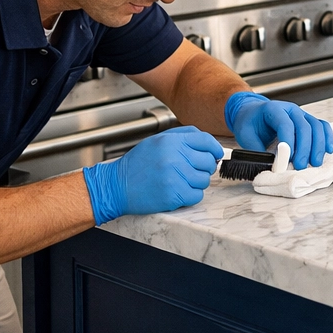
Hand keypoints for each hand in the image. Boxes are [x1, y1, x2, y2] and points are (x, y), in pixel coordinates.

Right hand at [81, 126, 222, 224]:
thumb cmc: (137, 164)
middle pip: (208, 162)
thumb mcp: (157, 140)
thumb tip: (208, 144)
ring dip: (197, 182)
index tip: (216, 154)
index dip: (215, 148)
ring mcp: (175, 177)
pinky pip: (197, 196)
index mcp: (171, 142)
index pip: (206, 141)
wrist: (116, 186)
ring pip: (204, 180)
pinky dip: (191, 195)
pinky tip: (178, 191)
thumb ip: (183, 136)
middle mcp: (175, 157)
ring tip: (181, 181)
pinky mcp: (173, 195)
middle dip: (205, 167)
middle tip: (193, 170)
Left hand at [224, 91, 332, 168]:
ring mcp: (302, 114)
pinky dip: (327, 138)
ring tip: (315, 163)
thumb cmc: (249, 124)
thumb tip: (271, 167)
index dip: (289, 142)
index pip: (285, 124)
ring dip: (318, 146)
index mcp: (273, 109)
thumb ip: (257, 150)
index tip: (287, 160)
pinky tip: (328, 150)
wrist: (252, 113)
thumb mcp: (246, 136)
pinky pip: (322, 126)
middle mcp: (291, 109)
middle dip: (305, 148)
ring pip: (316, 126)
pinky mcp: (308, 120)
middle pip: (304, 126)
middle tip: (301, 166)